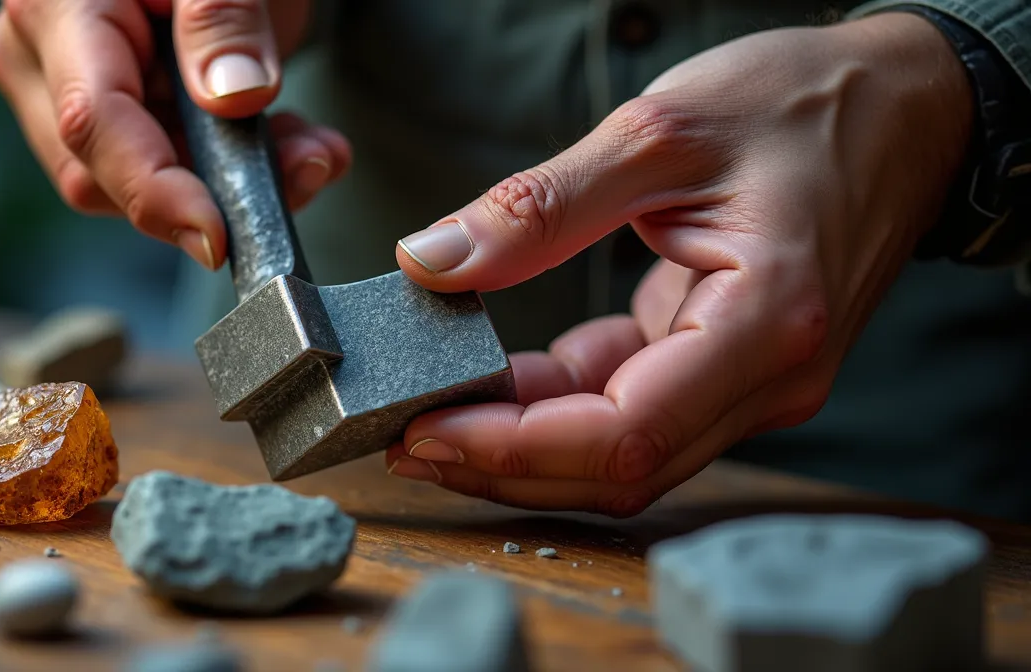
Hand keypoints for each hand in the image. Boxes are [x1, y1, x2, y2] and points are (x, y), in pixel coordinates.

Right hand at [0, 0, 350, 268]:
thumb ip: (224, 17)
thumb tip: (233, 95)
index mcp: (56, 7)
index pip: (93, 122)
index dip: (155, 190)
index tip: (216, 235)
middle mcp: (41, 59)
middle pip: (105, 174)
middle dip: (209, 191)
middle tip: (308, 163)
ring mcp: (67, 95)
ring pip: (137, 189)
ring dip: (234, 187)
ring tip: (311, 148)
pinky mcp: (109, 124)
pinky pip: (163, 177)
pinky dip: (233, 177)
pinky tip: (289, 148)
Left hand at [385, 13, 972, 513]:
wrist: (905, 103)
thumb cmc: (802, 102)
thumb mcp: (658, 133)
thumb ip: (540, 207)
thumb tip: (432, 261)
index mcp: (765, 324)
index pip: (624, 435)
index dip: (513, 451)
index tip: (423, 435)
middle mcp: (769, 377)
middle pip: (618, 467)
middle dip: (503, 464)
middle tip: (404, 439)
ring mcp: (752, 380)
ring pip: (620, 450)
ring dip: (525, 442)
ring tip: (435, 411)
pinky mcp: (728, 363)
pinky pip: (632, 408)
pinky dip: (559, 403)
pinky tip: (500, 378)